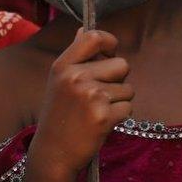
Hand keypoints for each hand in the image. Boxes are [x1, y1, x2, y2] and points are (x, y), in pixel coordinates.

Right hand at [31, 29, 132, 177]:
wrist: (53, 151)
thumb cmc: (58, 115)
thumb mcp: (58, 82)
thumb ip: (75, 56)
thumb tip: (83, 30)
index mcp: (62, 66)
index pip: (94, 37)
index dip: (110, 42)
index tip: (110, 52)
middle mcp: (75, 77)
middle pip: (121, 64)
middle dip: (118, 79)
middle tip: (98, 95)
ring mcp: (90, 96)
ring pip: (127, 88)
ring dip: (118, 101)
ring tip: (95, 111)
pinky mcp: (103, 115)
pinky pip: (128, 108)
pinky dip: (119, 117)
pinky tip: (100, 123)